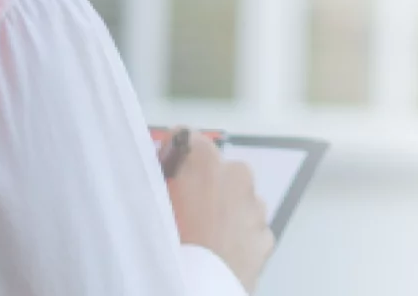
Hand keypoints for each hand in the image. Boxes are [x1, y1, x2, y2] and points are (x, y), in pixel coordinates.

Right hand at [166, 130, 274, 290]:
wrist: (201, 288)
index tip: (165, 168)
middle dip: (203, 184)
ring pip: (237, 199)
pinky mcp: (265, 237)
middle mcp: (238, 176)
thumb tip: (158, 170)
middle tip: (182, 209)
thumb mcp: (152, 204)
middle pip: (217, 170)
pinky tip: (218, 252)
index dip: (173, 152)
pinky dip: (236, 236)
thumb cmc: (172, 245)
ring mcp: (256, 207)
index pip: (186, 137)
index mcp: (206, 162)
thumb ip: (157, 179)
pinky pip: (248, 228)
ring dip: (223, 210)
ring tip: (201, 237)